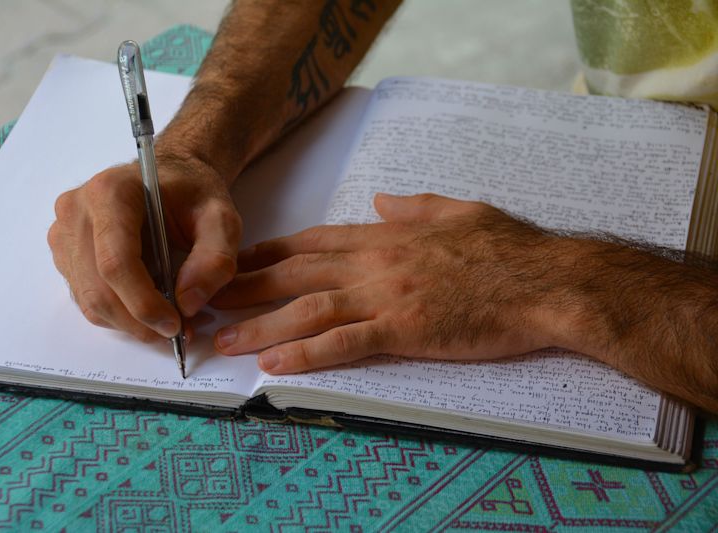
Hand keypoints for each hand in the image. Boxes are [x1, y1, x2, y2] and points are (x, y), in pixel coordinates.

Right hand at [48, 155, 241, 341]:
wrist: (171, 176)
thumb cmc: (193, 192)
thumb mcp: (222, 218)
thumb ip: (215, 259)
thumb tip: (188, 303)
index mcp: (111, 193)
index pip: (116, 262)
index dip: (144, 303)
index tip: (175, 325)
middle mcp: (77, 211)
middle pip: (98, 288)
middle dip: (139, 322)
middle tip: (179, 333)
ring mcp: (65, 233)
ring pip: (90, 300)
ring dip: (130, 323)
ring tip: (169, 321)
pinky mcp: (66, 252)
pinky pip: (87, 297)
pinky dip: (119, 314)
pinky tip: (149, 308)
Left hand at [211, 193, 571, 372]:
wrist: (547, 281)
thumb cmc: (509, 249)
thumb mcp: (458, 210)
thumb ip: (414, 206)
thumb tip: (382, 202)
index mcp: (387, 236)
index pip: (312, 241)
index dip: (268, 252)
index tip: (236, 261)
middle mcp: (376, 262)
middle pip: (295, 272)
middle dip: (244, 285)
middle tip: (205, 297)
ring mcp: (386, 296)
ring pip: (307, 308)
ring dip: (259, 325)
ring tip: (222, 339)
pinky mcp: (404, 330)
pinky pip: (343, 343)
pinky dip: (304, 353)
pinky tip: (273, 364)